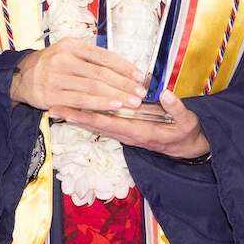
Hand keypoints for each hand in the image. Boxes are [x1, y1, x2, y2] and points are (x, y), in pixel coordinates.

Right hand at [10, 38, 146, 114]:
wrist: (21, 76)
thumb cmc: (51, 64)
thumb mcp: (68, 51)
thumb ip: (91, 57)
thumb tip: (123, 68)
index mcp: (71, 45)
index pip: (104, 56)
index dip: (124, 66)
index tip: (139, 76)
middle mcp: (63, 59)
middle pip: (101, 73)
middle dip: (124, 84)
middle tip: (140, 92)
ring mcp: (57, 78)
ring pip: (93, 88)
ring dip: (116, 95)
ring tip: (132, 101)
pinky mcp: (52, 96)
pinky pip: (81, 101)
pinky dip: (100, 104)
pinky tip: (114, 106)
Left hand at [56, 88, 211, 160]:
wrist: (189, 148)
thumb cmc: (188, 134)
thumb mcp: (188, 122)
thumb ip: (178, 109)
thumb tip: (166, 94)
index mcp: (141, 132)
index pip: (111, 124)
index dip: (89, 117)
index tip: (71, 111)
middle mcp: (129, 134)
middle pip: (97, 126)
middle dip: (75, 117)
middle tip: (53, 108)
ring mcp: (126, 133)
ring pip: (98, 125)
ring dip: (78, 116)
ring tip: (58, 108)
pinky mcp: (127, 129)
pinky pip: (105, 124)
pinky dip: (89, 117)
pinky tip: (77, 110)